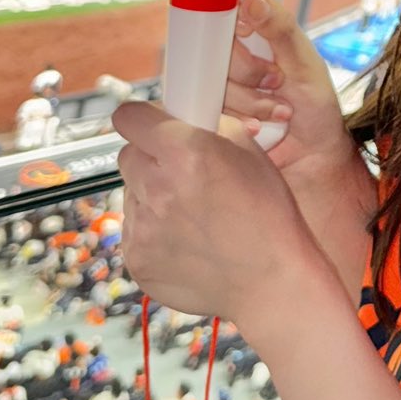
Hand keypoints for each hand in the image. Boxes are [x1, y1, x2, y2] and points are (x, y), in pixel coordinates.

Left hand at [111, 100, 321, 326]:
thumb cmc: (269, 216)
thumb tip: (184, 118)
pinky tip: (190, 241)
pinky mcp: (137, 260)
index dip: (142, 119)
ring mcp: (142, 228)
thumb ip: (210, 127)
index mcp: (185, 153)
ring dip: (154, 197)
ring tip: (195, 215)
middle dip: (151, 158)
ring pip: (133, 195)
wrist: (272, 281)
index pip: (129, 117)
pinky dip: (155, 232)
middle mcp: (156, 187)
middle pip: (128, 156)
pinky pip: (136, 232)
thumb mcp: (251, 152)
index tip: (151, 126)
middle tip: (183, 172)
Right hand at [225, 0, 378, 261]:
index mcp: (250, 41)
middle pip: (213, 53)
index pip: (222, 20)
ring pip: (211, 85)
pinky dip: (237, 121)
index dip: (231, 27)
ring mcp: (217, 92)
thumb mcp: (304, 64)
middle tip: (276, 82)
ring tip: (277, 112)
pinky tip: (257, 129)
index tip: (248, 33)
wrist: (313, 159)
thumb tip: (252, 0)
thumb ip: (280, 30)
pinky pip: (207, 114)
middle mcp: (228, 64)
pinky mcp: (211, 120)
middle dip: (248, 72)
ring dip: (248, 101)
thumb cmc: (314, 109)